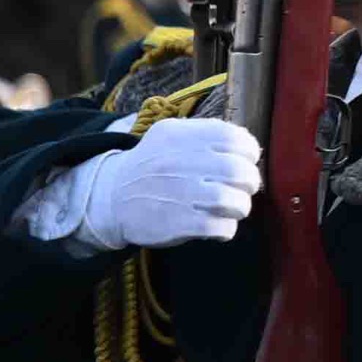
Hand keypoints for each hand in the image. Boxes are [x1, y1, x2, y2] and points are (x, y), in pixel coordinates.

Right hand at [51, 116, 262, 251]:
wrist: (111, 197)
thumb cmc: (151, 166)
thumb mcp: (169, 135)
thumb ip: (205, 134)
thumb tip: (247, 146)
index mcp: (182, 136)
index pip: (235, 138)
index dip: (249, 152)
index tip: (245, 161)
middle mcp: (181, 162)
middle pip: (240, 172)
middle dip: (250, 182)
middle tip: (243, 188)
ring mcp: (180, 194)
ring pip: (236, 201)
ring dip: (241, 207)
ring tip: (231, 209)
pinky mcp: (178, 223)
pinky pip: (222, 227)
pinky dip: (226, 228)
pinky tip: (217, 226)